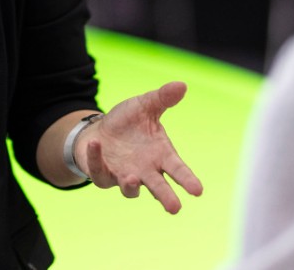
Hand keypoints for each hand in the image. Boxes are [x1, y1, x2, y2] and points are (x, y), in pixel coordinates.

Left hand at [78, 81, 202, 213]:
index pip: (177, 169)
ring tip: (131, 177)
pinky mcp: (103, 175)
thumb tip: (182, 85)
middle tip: (175, 208)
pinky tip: (96, 145)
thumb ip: (162, 98)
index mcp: (160, 155)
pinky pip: (99, 172)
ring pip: (129, 189)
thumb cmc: (128, 122)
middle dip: (165, 197)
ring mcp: (124, 176)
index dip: (187, 180)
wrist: (100, 130)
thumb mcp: (144, 106)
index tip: (198, 190)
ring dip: (130, 185)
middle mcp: (145, 170)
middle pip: (158, 187)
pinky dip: (96, 159)